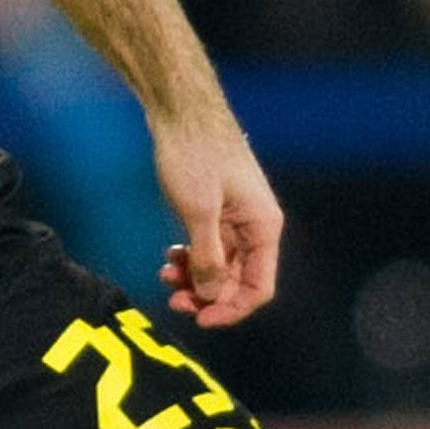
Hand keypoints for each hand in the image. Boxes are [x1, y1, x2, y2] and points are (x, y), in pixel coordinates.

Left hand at [151, 113, 282, 327]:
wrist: (180, 109)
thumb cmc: (194, 153)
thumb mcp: (198, 211)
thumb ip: (208, 257)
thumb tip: (211, 296)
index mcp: (263, 228)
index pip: (258, 288)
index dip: (230, 309)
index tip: (199, 319)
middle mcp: (255, 225)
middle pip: (237, 278)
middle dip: (207, 293)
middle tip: (172, 298)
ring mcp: (235, 216)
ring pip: (219, 262)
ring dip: (195, 275)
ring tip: (166, 275)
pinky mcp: (215, 207)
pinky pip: (208, 244)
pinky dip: (191, 255)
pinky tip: (171, 257)